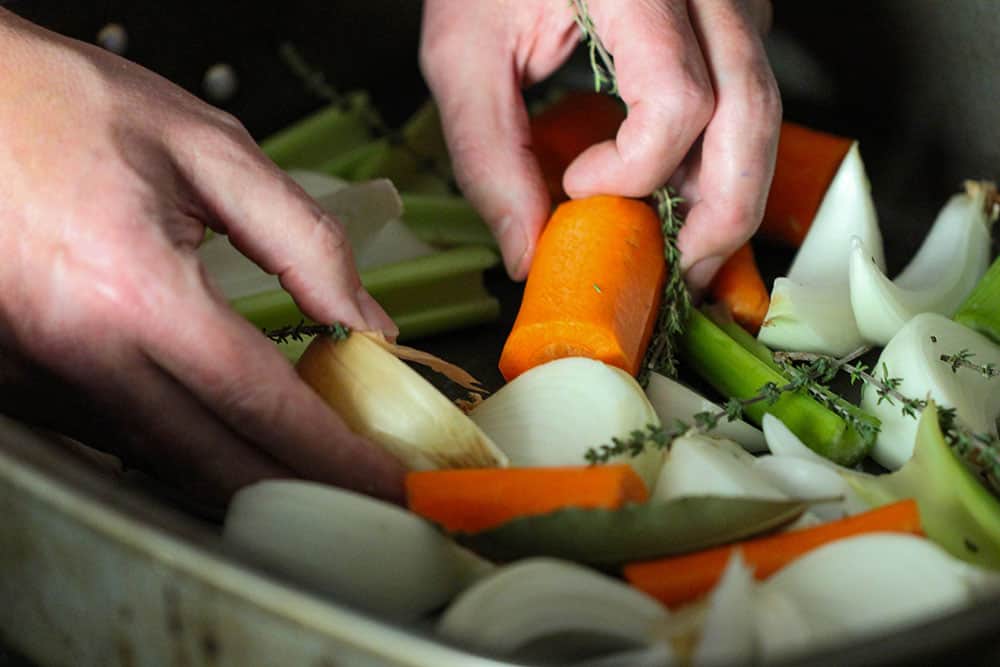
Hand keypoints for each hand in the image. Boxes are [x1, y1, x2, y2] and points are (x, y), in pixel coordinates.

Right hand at [0, 11, 404, 505]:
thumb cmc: (63, 107)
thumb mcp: (208, 148)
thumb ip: (303, 239)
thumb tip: (364, 323)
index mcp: (136, 290)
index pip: (262, 404)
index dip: (334, 457)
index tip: (385, 483)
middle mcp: (79, 352)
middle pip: (215, 462)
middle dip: (301, 490)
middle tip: (361, 495)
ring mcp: (35, 378)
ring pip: (162, 464)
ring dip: (243, 474)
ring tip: (306, 461)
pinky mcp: (13, 383)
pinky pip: (112, 440)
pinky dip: (178, 448)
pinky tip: (220, 431)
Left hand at [420, 0, 779, 290]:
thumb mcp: (463, 53)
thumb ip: (489, 157)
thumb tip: (525, 252)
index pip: (678, 101)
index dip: (634, 170)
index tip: (577, 185)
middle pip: (750, 116)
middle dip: (720, 214)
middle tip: (676, 272)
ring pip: (763, 112)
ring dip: (728, 192)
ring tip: (679, 243)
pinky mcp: (733, 13)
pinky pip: (750, 96)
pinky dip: (722, 157)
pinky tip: (681, 189)